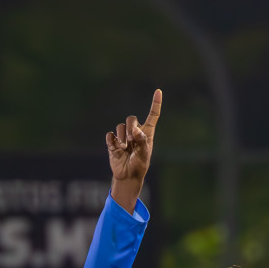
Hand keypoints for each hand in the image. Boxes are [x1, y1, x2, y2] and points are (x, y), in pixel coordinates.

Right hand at [106, 89, 161, 212]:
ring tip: (124, 148)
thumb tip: (135, 130)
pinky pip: (110, 135)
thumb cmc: (139, 166)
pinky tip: (116, 149)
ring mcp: (123, 136)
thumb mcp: (144, 155)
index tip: (158, 91)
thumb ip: (142, 141)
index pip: (152, 116)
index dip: (155, 103)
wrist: (127, 176)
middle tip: (131, 140)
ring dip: (122, 136)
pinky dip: (112, 141)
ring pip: (120, 126)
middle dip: (130, 127)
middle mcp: (135, 132)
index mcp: (147, 134)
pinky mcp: (113, 142)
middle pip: (131, 118)